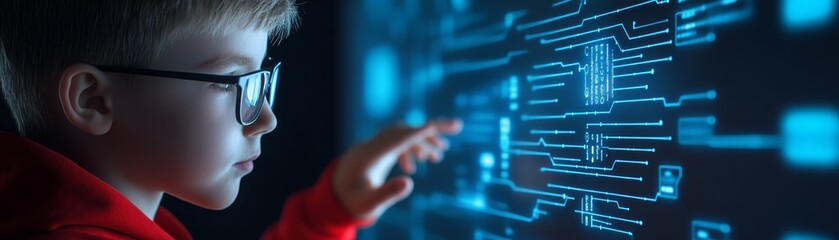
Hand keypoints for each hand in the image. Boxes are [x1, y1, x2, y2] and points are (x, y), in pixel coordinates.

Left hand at [333, 119, 462, 219]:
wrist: (333, 193)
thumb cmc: (351, 200)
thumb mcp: (368, 203)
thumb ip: (388, 193)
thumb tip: (410, 182)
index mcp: (371, 155)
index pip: (398, 139)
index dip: (418, 132)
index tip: (435, 125)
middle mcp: (374, 145)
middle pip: (406, 129)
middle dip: (431, 127)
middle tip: (457, 125)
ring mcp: (375, 145)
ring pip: (404, 134)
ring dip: (423, 140)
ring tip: (439, 156)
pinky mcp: (377, 150)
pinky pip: (398, 141)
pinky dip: (412, 148)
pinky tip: (414, 168)